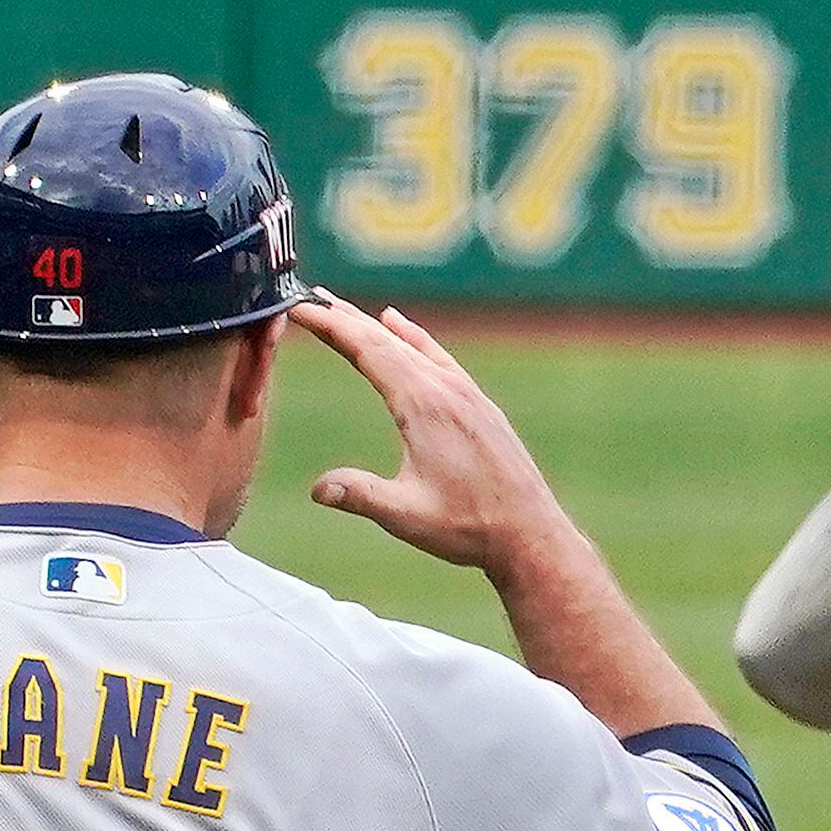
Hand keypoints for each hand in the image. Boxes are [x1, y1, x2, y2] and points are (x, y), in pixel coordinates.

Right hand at [293, 294, 580, 577]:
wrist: (532, 534)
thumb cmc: (471, 528)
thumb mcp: (407, 516)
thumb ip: (361, 496)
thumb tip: (317, 489)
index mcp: (424, 405)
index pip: (368, 349)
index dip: (330, 326)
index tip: (298, 307)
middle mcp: (445, 388)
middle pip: (386, 339)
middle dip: (344, 317)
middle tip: (307, 296)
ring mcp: (466, 393)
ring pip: (412, 344)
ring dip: (374, 324)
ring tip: (344, 308)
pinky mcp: (478, 404)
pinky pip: (437, 356)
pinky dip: (411, 336)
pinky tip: (401, 327)